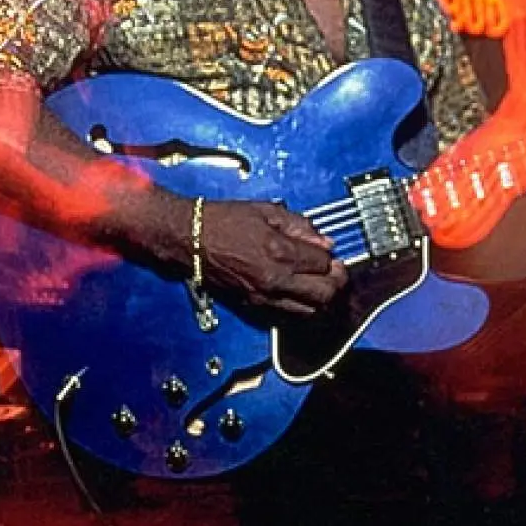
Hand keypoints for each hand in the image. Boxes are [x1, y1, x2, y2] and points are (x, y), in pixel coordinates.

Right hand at [197, 201, 348, 315]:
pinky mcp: (253, 306)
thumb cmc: (222, 221)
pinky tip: (298, 292)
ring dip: (320, 298)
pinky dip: (300, 306)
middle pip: (325, 293)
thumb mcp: (265, 211)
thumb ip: (299, 226)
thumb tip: (322, 241)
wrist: (189, 239)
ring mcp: (264, 296)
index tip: (328, 252)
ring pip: (310, 310)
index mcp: (280, 251)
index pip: (325, 264)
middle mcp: (275, 278)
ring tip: (318, 283)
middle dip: (336, 282)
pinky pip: (288, 314)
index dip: (331, 257)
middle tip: (335, 271)